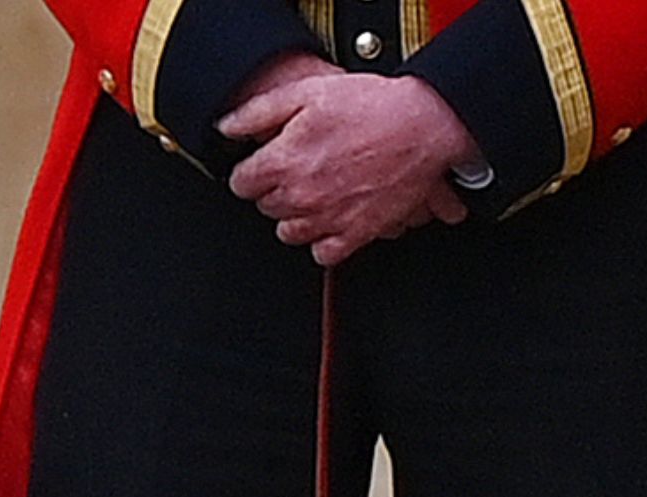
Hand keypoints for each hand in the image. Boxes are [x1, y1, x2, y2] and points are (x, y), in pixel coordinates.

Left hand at [222, 72, 478, 266]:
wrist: (420, 126)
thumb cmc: (370, 107)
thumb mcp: (306, 93)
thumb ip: (258, 112)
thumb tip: (226, 128)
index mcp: (284, 162)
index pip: (241, 183)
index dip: (248, 171)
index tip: (258, 165)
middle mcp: (302, 197)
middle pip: (265, 207)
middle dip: (273, 189)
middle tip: (293, 169)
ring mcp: (328, 219)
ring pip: (288, 233)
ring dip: (294, 215)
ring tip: (311, 192)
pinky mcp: (354, 235)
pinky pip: (322, 254)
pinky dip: (321, 240)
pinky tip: (328, 218)